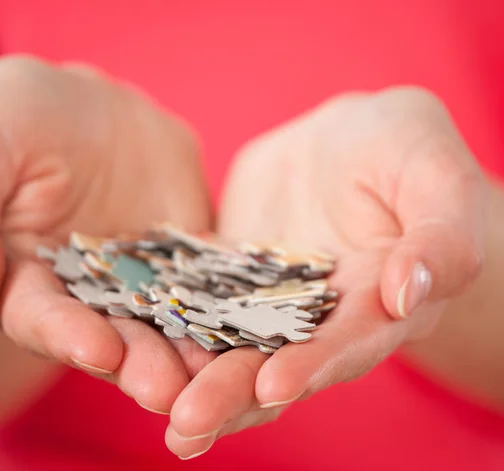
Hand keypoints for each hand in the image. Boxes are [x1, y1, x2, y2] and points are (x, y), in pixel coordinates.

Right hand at [0, 55, 213, 412]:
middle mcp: (88, 295)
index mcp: (27, 283)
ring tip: (213, 375)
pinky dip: (226, 308)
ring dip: (187, 352)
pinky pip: (209, 286)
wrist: (83, 106)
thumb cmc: (14, 123)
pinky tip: (249, 326)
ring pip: (166, 323)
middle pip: (112, 337)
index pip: (42, 319)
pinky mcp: (186, 259)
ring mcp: (143, 281)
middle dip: (139, 364)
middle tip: (166, 388)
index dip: (66, 336)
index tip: (98, 350)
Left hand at [165, 87, 486, 457]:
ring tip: (153, 408)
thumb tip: (406, 292)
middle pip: (277, 362)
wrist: (347, 137)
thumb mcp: (436, 178)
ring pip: (230, 345)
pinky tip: (128, 340)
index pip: (346, 344)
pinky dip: (168, 323)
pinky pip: (196, 300)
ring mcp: (267, 299)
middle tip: (187, 427)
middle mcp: (319, 316)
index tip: (273, 386)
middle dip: (234, 395)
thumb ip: (439, 239)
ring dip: (194, 380)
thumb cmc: (407, 148)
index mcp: (377, 304)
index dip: (313, 367)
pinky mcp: (229, 274)